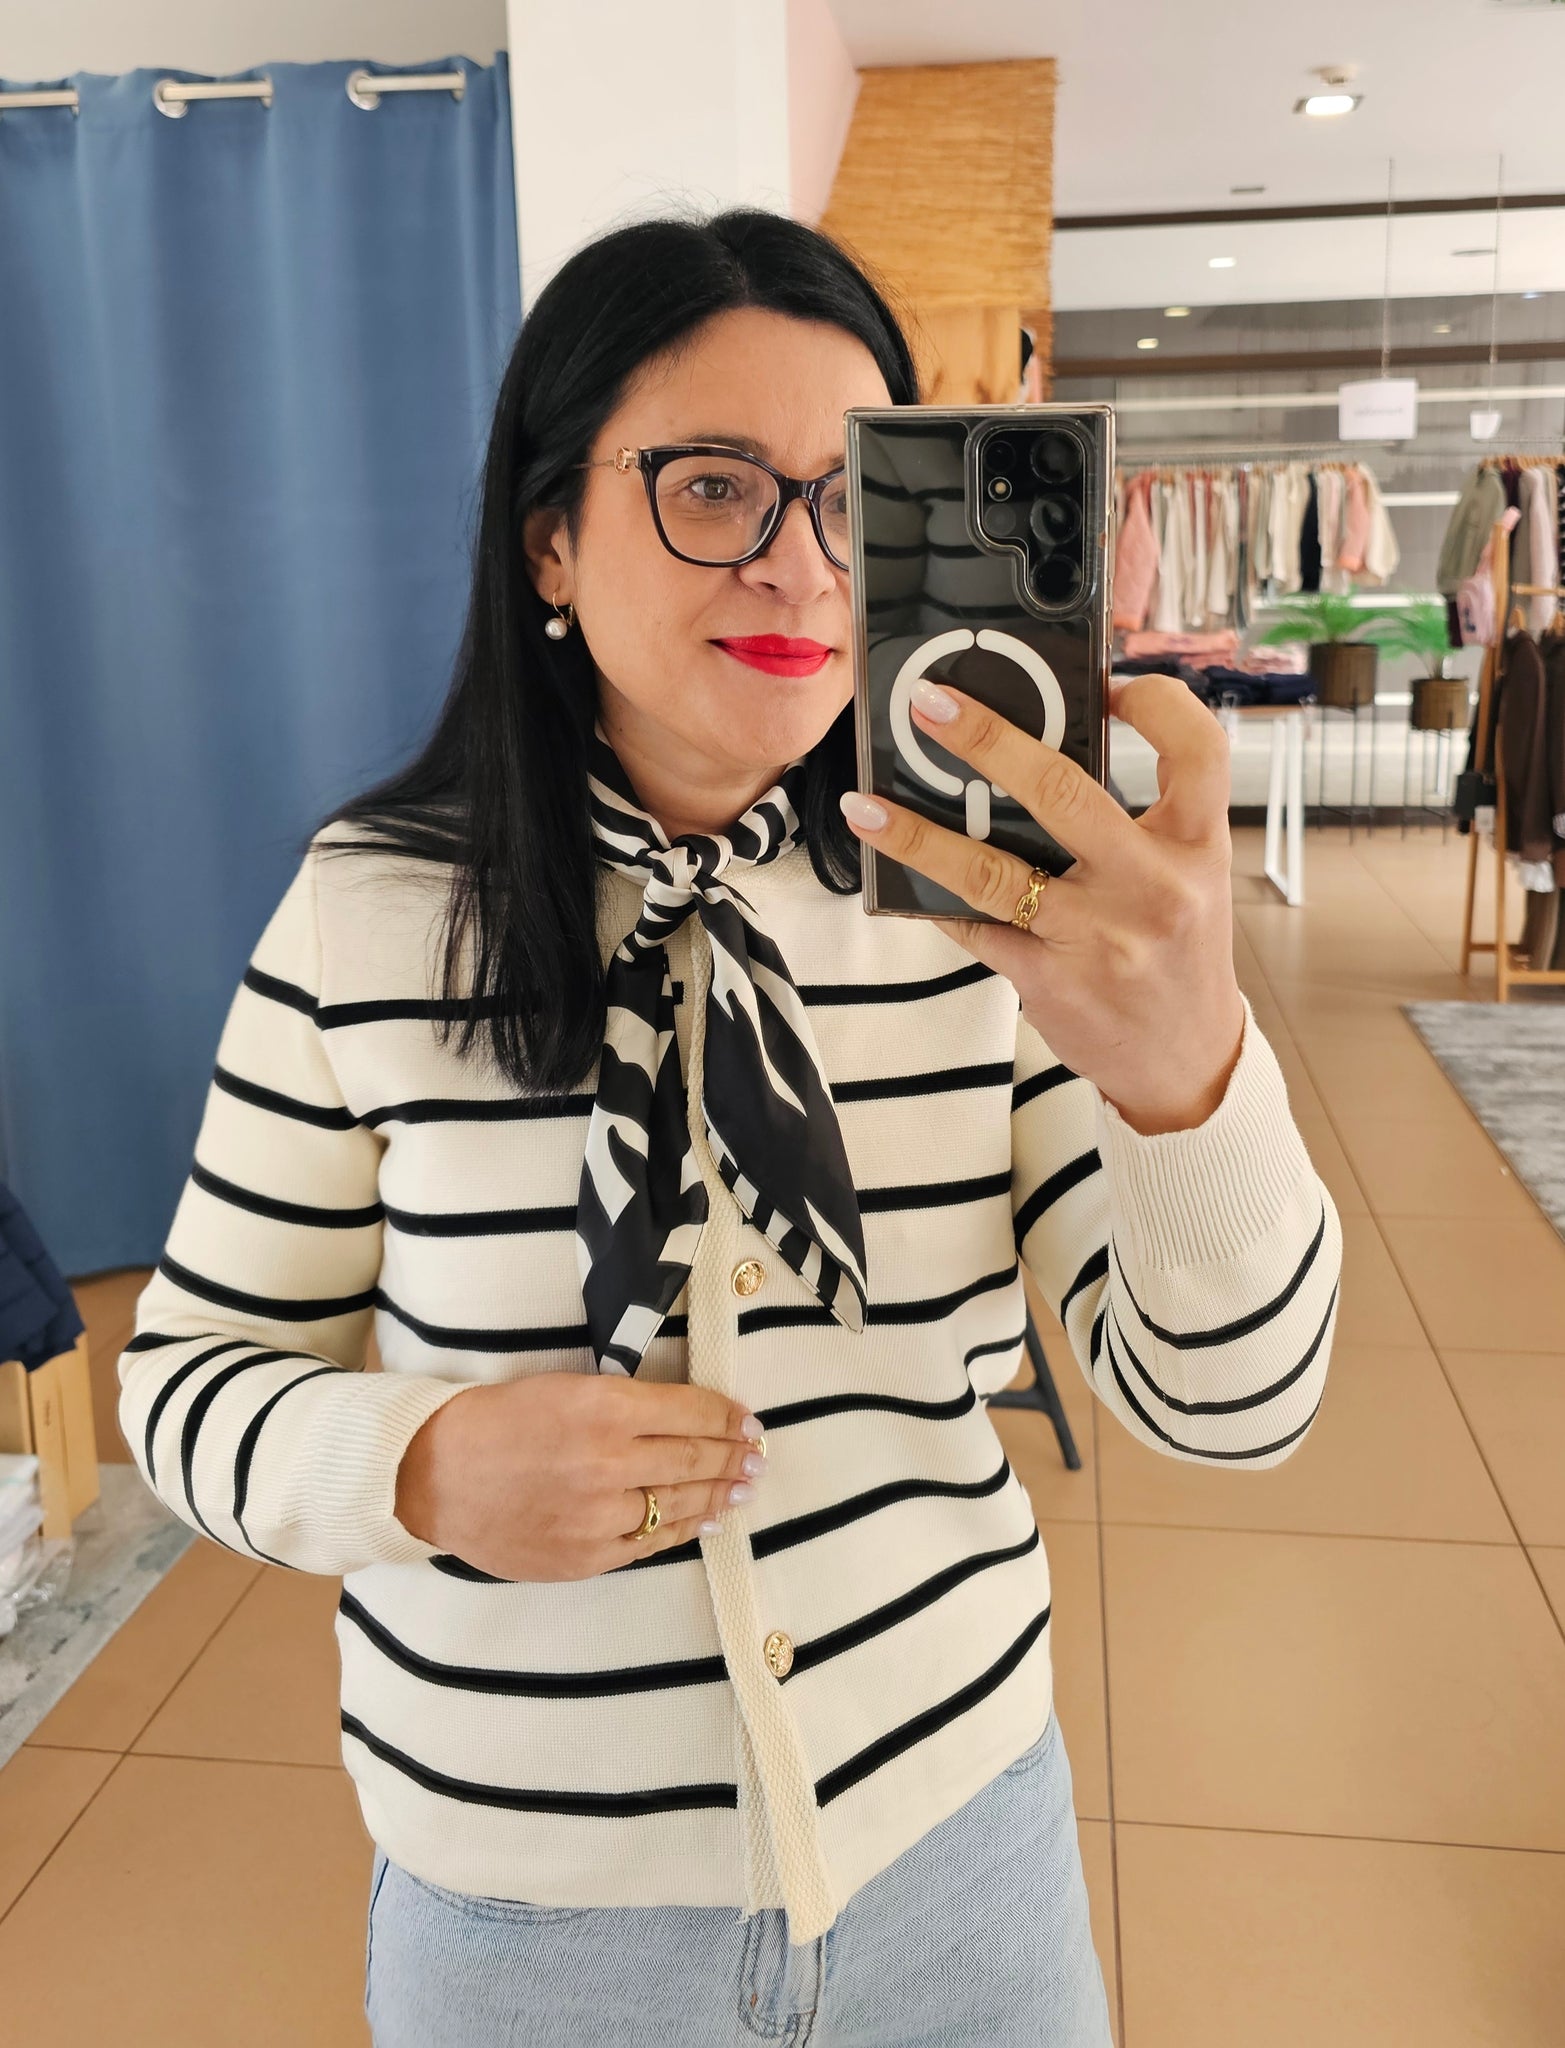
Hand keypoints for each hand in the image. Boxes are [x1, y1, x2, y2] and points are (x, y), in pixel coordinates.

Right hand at [394, 1374, 766, 1579]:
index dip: (726, 1417)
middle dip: (734, 1457)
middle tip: (758, 1455)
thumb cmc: (496, 1420)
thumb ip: (625, 1404)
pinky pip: (649, 1544)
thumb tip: (685, 1417)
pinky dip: (681, 1530)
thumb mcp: (564, 1388)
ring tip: (743, 1488)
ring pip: (679, 1505)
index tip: (748, 1420)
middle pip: (693, 1459)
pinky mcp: (585, 1557)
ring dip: (718, 1496)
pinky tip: (703, 1521)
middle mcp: (608, 1462)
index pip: (689, 1412)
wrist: (432, 1475)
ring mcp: (598, 1515)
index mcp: (603, 1407)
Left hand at [839, 673, 1245, 1134]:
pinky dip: (934, 899)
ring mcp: (1099, 937)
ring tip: (866, 806)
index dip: (1154, 699)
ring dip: (918, 835)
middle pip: (1061, 791)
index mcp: (1197, 846)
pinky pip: (976, 927)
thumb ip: (1136, 820)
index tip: (1106, 682)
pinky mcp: (1052, 981)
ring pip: (992, 871)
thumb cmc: (1178, 955)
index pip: (1196, 747)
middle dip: (985, 738)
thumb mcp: (1186, 877)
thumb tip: (1038, 753)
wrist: (1186, 1060)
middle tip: (929, 704)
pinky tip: (898, 876)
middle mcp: (1154, 886)